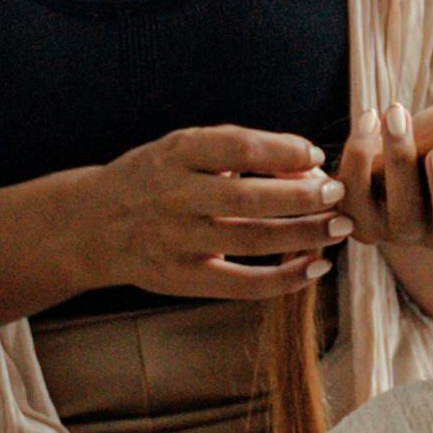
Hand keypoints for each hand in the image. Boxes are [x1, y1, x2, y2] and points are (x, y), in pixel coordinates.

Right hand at [69, 125, 347, 302]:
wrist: (94, 224)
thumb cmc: (156, 178)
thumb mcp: (183, 149)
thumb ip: (238, 150)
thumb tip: (308, 166)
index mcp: (177, 153)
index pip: (238, 147)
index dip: (283, 151)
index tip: (315, 156)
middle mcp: (175, 197)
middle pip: (249, 198)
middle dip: (302, 197)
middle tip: (338, 193)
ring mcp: (178, 241)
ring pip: (253, 241)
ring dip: (304, 235)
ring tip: (339, 227)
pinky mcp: (183, 279)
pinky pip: (243, 284)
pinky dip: (285, 279)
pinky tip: (315, 267)